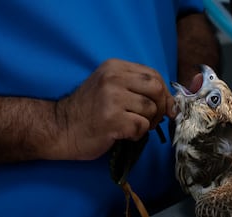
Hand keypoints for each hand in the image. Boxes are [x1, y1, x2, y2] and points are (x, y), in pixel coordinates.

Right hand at [54, 59, 174, 159]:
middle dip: (161, 107)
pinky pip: (141, 127)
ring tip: (132, 126)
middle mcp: (113, 78)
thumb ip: (137, 88)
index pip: (154, 75)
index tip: (164, 107)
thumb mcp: (110, 87)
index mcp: (114, 67)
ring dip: (147, 123)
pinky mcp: (112, 120)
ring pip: (151, 110)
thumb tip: (172, 105)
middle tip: (152, 119)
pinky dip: (137, 135)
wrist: (59, 128)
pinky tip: (123, 134)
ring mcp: (112, 98)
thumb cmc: (88, 111)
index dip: (164, 94)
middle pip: (157, 89)